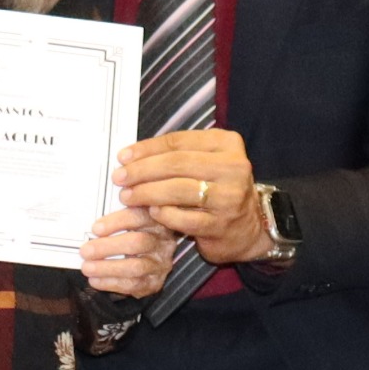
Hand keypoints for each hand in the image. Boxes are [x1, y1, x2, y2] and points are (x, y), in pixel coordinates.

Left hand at [81, 207, 172, 299]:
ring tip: (87, 268)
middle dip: (108, 247)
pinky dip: (111, 283)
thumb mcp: (130, 220)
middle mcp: (162, 242)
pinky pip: (133, 285)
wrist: (150, 259)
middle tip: (85, 251)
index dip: (116, 222)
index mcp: (155, 220)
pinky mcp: (154, 282)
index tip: (95, 228)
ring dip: (107, 268)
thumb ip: (116, 219)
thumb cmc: (133, 234)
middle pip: (137, 242)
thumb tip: (92, 227)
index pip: (138, 216)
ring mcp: (160, 264)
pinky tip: (95, 280)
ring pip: (135, 267)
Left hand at [116, 131, 276, 265]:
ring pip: (177, 190)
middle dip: (142, 170)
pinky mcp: (220, 224)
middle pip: (176, 164)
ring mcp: (229, 197)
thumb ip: (178, 154)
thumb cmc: (218, 190)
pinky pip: (182, 218)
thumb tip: (131, 156)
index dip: (147, 149)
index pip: (178, 141)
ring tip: (127, 196)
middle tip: (119, 177)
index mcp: (227, 144)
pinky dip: (163, 214)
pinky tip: (151, 212)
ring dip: (147, 192)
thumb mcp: (206, 162)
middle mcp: (232, 168)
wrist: (248, 228)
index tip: (123, 156)